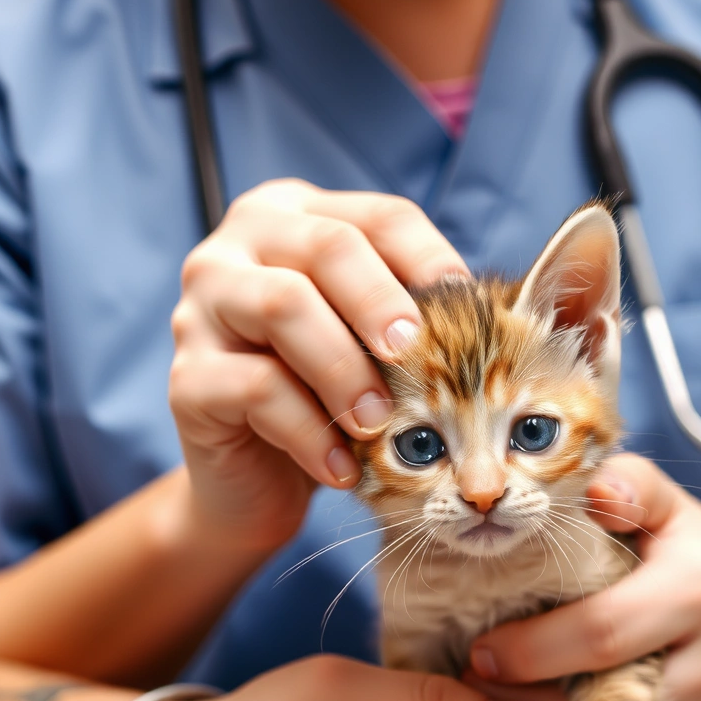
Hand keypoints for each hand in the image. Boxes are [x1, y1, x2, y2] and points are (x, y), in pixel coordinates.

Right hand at [168, 180, 466, 548]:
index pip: (376, 217)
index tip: (476, 310)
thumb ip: (414, 313)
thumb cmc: (329, 399)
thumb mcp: (372, 346)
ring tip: (380, 423)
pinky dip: (310, 432)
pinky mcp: (186, 377)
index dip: (430, 261)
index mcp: (293, 220)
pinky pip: (254, 388)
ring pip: (282, 306)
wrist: (255, 483)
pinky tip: (342, 467)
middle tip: (417, 355)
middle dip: (384, 302)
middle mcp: (238, 248)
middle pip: (326, 247)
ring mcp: (202, 309)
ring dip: (346, 368)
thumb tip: (515, 307)